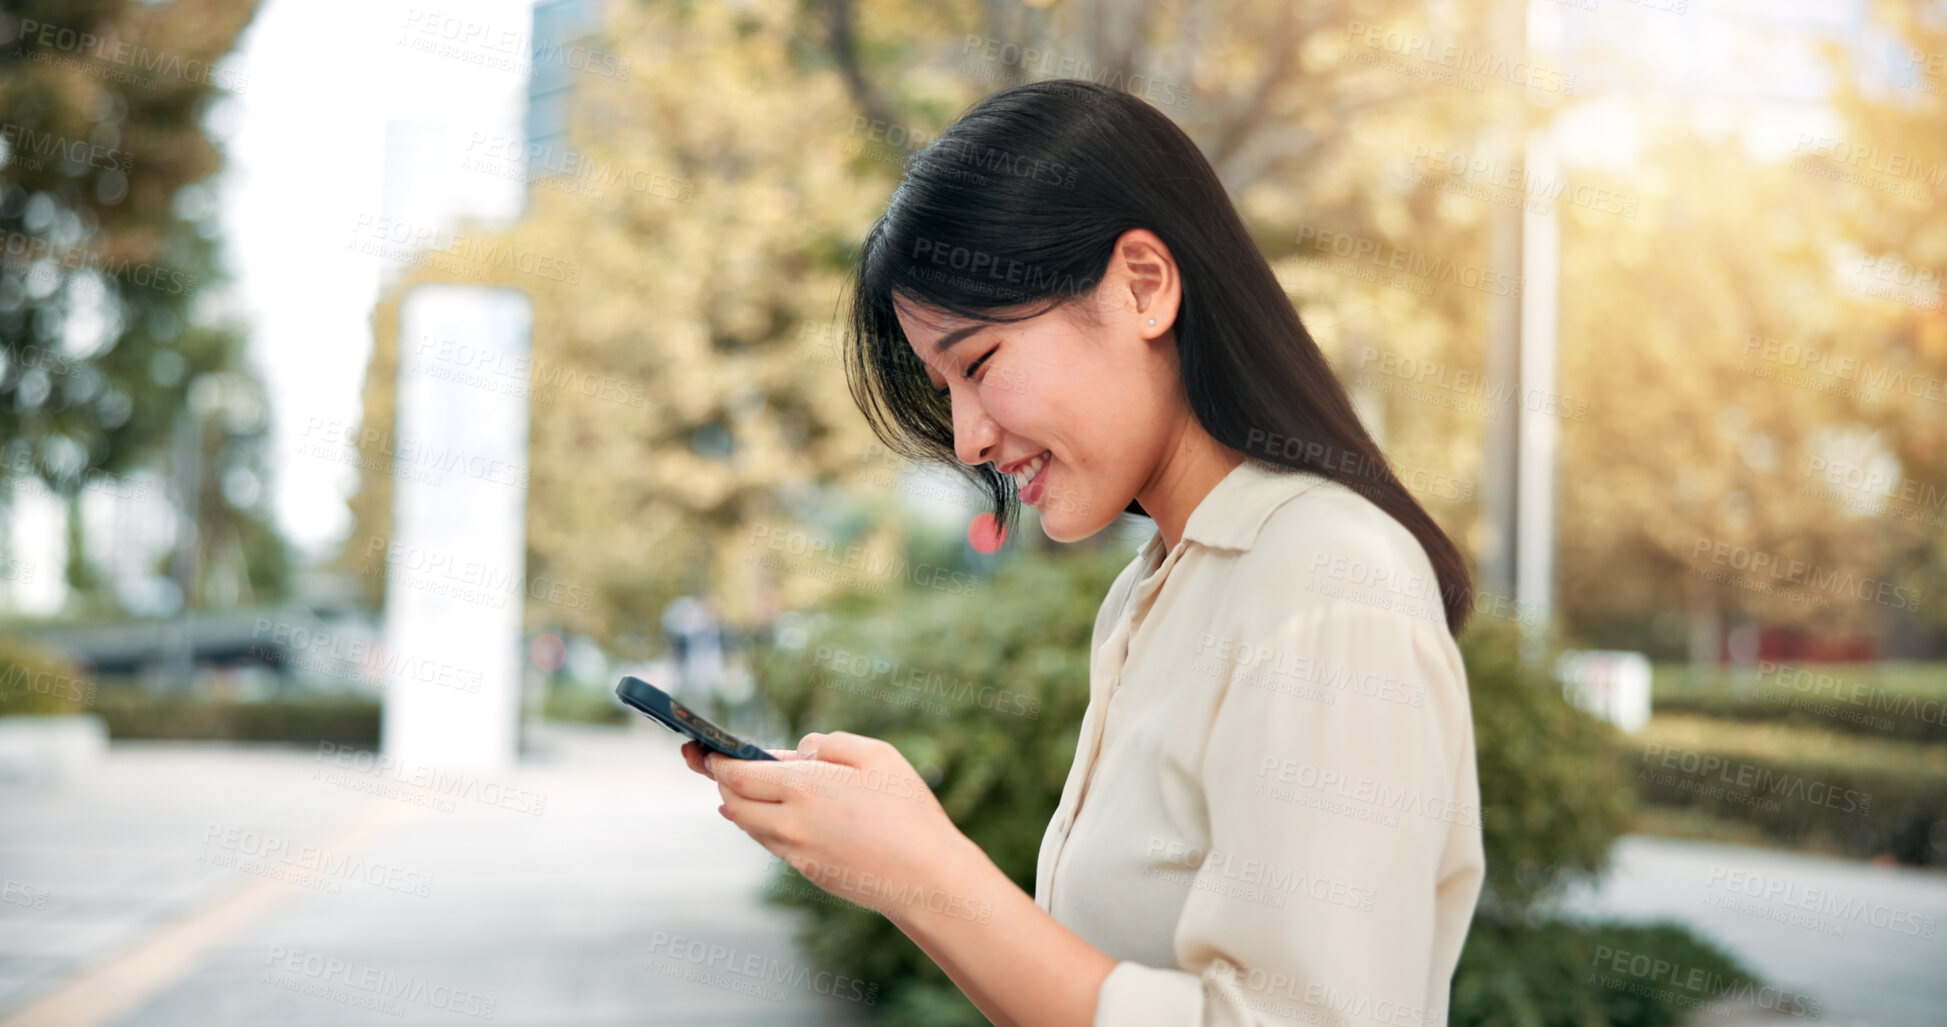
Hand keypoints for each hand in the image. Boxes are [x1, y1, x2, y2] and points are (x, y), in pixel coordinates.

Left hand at [700, 731, 986, 924]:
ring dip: (738, 803)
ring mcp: (796, 853)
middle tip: (709, 761)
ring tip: (735, 784)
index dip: (715, 759)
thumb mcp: (876, 755)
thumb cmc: (908, 810)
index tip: (702, 747)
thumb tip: (797, 752)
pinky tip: (765, 813)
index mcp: (803, 788)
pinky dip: (760, 823)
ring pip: (748, 825)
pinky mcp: (807, 871)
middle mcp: (789, 823)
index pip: (736, 773)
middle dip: (719, 779)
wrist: (926, 878)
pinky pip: (770, 842)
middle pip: (732, 801)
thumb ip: (829, 744)